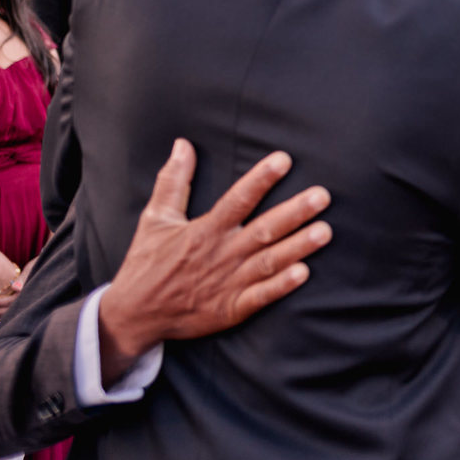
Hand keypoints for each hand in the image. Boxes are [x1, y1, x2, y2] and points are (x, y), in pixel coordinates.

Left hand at [0, 256, 36, 316]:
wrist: (51, 265)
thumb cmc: (39, 265)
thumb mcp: (31, 269)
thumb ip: (22, 279)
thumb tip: (15, 288)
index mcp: (29, 291)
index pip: (12, 302)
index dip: (1, 303)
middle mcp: (31, 297)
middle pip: (13, 310)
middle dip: (0, 310)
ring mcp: (32, 299)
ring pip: (16, 311)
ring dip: (5, 312)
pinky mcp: (32, 299)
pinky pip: (19, 309)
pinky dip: (11, 310)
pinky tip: (5, 309)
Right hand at [98, 139, 331, 385]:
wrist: (134, 314)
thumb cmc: (147, 263)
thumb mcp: (155, 218)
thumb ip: (173, 181)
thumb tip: (182, 144)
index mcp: (204, 230)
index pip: (238, 199)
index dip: (261, 179)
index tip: (284, 160)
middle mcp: (220, 254)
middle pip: (263, 229)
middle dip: (294, 212)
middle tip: (322, 196)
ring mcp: (228, 283)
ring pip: (269, 261)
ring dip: (298, 247)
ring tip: (325, 231)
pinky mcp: (230, 309)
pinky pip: (260, 297)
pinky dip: (281, 286)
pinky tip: (304, 274)